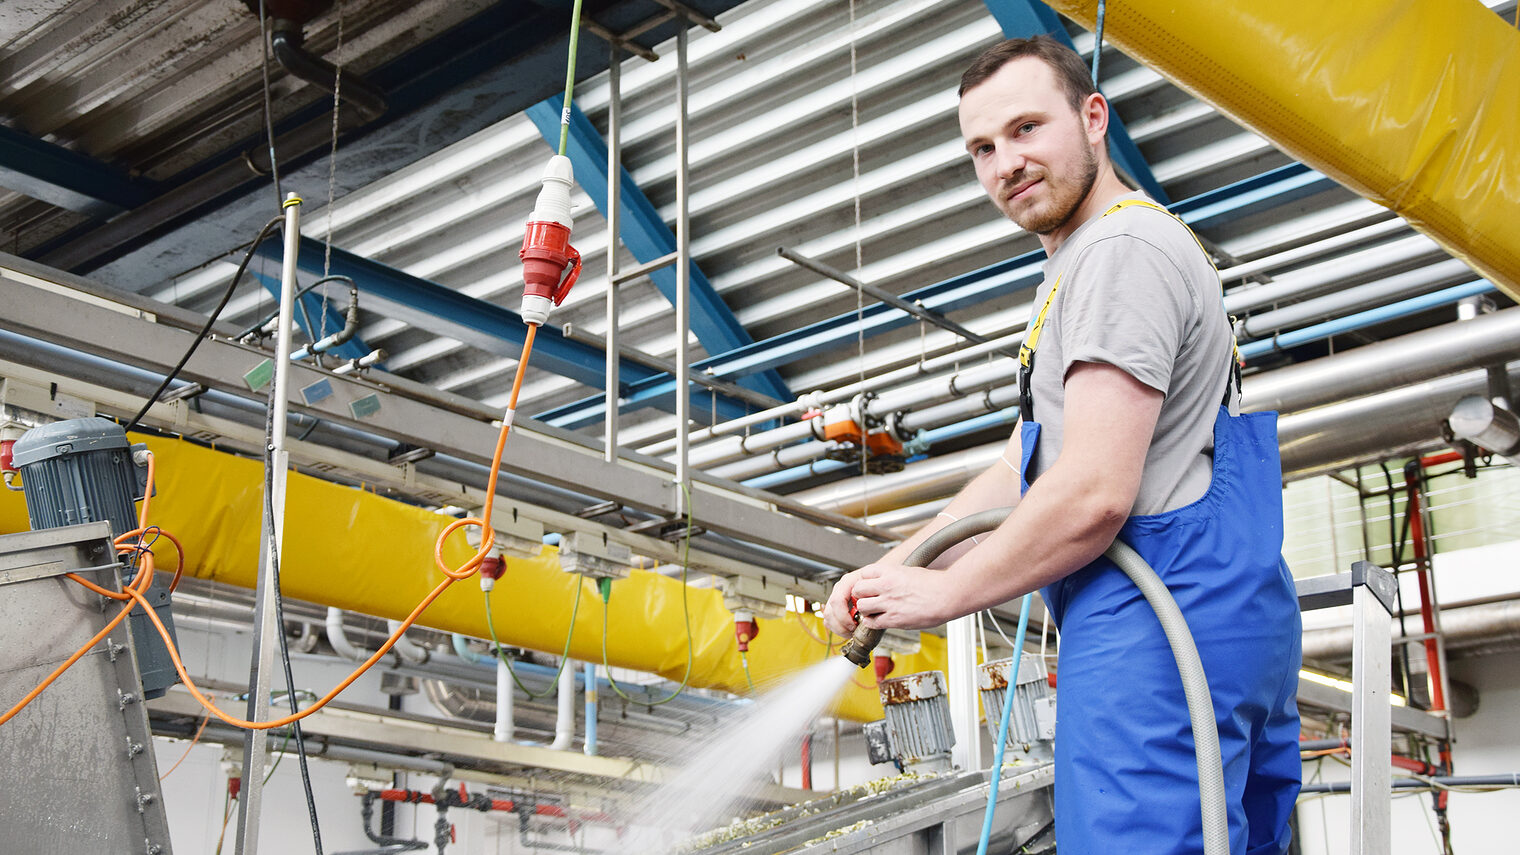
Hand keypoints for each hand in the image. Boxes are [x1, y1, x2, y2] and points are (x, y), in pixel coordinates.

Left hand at [824, 562, 957, 635]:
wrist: (947, 595)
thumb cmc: (933, 583)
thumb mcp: (909, 571)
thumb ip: (893, 576)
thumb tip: (884, 580)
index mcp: (890, 571)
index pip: (864, 573)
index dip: (864, 581)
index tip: (867, 586)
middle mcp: (886, 585)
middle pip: (858, 589)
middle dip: (860, 595)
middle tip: (866, 599)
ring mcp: (889, 602)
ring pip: (862, 606)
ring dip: (865, 610)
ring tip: (872, 611)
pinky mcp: (894, 619)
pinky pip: (872, 622)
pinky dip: (871, 622)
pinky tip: (878, 620)